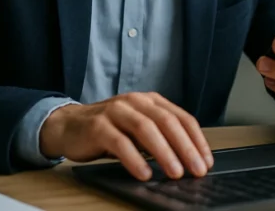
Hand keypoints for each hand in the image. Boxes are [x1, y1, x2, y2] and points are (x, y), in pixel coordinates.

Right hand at [39, 92, 212, 180]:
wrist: (68, 126)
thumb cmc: (109, 130)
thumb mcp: (138, 130)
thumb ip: (160, 137)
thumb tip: (188, 160)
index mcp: (151, 101)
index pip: (182, 118)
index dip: (197, 140)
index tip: (206, 161)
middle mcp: (136, 101)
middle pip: (167, 122)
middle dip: (186, 147)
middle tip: (197, 170)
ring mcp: (116, 111)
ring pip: (146, 129)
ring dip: (164, 153)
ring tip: (175, 172)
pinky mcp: (98, 126)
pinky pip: (120, 143)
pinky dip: (135, 159)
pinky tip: (144, 173)